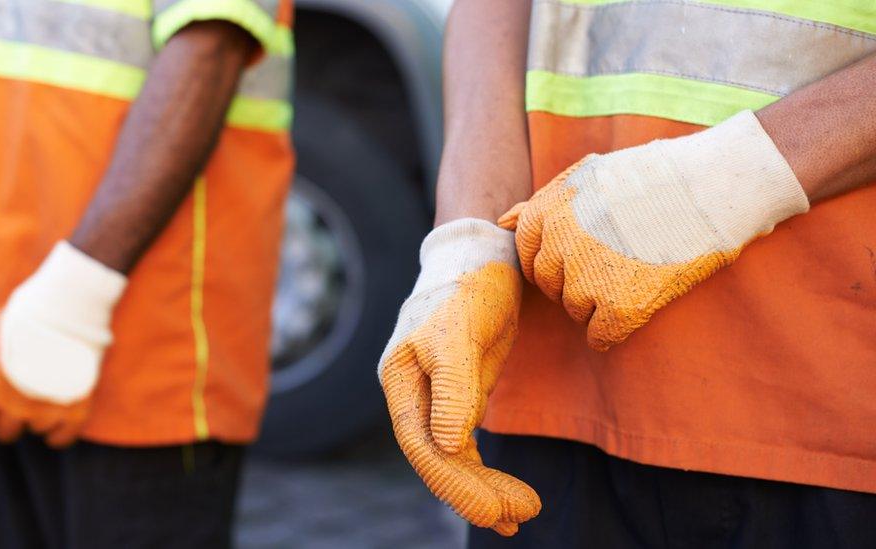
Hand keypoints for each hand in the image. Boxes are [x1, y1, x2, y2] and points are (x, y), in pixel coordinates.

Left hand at [0, 241, 126, 450]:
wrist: (71, 304)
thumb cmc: (22, 318)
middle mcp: (20, 404)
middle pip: (5, 433)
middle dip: (4, 417)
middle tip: (15, 393)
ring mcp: (51, 407)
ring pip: (35, 431)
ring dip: (33, 416)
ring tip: (41, 389)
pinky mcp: (79, 405)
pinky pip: (63, 437)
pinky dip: (57, 433)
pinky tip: (55, 418)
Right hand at [379, 219, 539, 535]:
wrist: (484, 255)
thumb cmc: (467, 285)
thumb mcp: (460, 331)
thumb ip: (454, 388)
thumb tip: (450, 446)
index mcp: (400, 378)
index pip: (421, 443)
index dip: (454, 481)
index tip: (494, 509)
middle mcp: (412, 393)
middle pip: (437, 457)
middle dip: (474, 491)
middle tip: (517, 518)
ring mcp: (435, 396)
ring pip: (453, 456)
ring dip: (483, 488)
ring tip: (521, 515)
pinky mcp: (460, 395)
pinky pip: (467, 445)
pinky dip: (485, 470)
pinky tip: (508, 495)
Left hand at [500, 110, 808, 350]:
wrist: (715, 185)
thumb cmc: (656, 176)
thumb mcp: (589, 174)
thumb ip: (542, 201)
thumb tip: (503, 221)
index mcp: (547, 212)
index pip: (529, 255)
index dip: (558, 258)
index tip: (586, 252)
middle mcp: (559, 246)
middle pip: (550, 285)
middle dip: (575, 280)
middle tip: (616, 264)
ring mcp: (587, 278)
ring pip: (574, 310)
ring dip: (598, 303)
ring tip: (635, 275)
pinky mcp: (621, 308)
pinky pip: (600, 336)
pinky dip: (615, 330)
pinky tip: (639, 305)